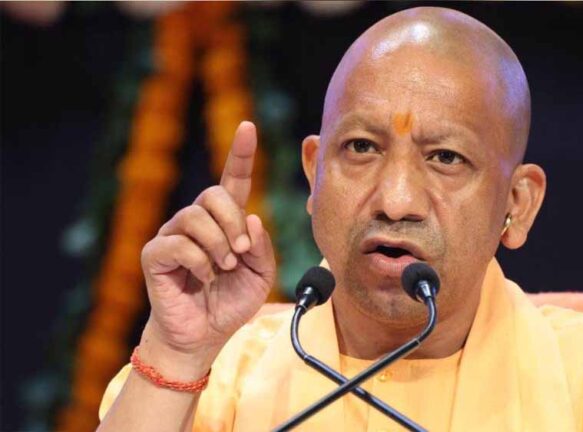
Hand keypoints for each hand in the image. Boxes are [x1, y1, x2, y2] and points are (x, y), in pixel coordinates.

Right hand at [138, 121, 275, 375]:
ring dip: (218, 245)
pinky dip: (200, 264)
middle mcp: (196, 221)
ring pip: (196, 217)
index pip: (233, 180)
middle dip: (233, 222)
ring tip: (222, 267)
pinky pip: (179, 244)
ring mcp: (172, 235)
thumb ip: (261, 246)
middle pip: (214, 194)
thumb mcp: (260, 274)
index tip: (248, 127)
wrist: (204, 336)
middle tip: (240, 251)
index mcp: (225, 221)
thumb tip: (251, 218)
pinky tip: (202, 278)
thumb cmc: (230, 303)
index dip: (241, 154)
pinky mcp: (155, 254)